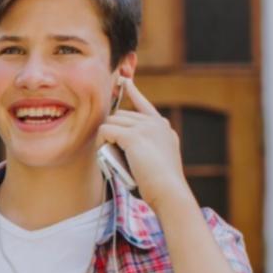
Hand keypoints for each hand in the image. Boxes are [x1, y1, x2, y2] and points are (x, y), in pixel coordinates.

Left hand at [96, 78, 192, 210]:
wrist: (170, 191)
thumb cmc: (160, 185)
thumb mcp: (156, 161)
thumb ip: (145, 148)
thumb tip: (119, 146)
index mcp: (163, 128)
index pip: (144, 104)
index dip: (133, 91)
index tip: (124, 81)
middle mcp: (156, 123)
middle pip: (120, 115)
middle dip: (112, 130)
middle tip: (110, 151)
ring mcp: (146, 127)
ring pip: (112, 122)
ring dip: (106, 138)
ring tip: (111, 156)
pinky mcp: (133, 136)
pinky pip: (106, 131)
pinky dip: (102, 143)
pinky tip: (105, 154)